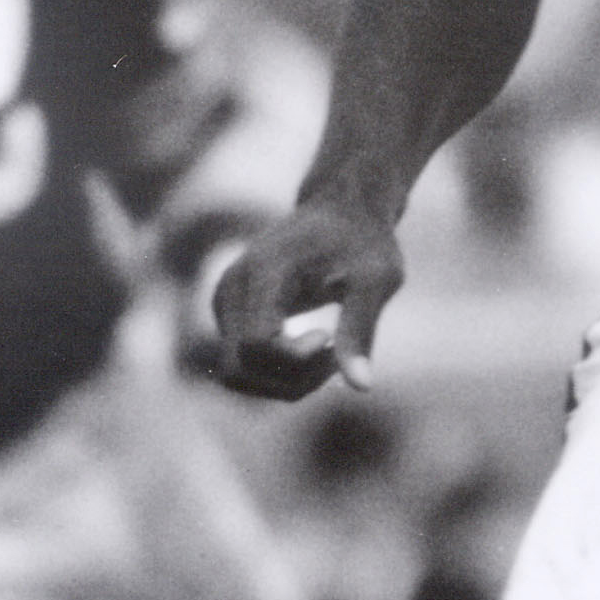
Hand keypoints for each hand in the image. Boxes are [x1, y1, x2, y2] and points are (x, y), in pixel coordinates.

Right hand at [211, 194, 404, 399]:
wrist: (341, 212)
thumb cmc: (364, 242)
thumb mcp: (375, 281)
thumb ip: (361, 329)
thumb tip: (361, 387)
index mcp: (262, 271)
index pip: (257, 343)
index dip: (296, 359)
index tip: (328, 338)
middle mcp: (231, 289)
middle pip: (240, 369)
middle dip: (292, 380)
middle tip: (335, 356)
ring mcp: (224, 305)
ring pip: (236, 377)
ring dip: (286, 384)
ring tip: (329, 356)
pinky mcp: (231, 319)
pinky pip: (243, 368)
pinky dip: (280, 377)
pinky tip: (316, 352)